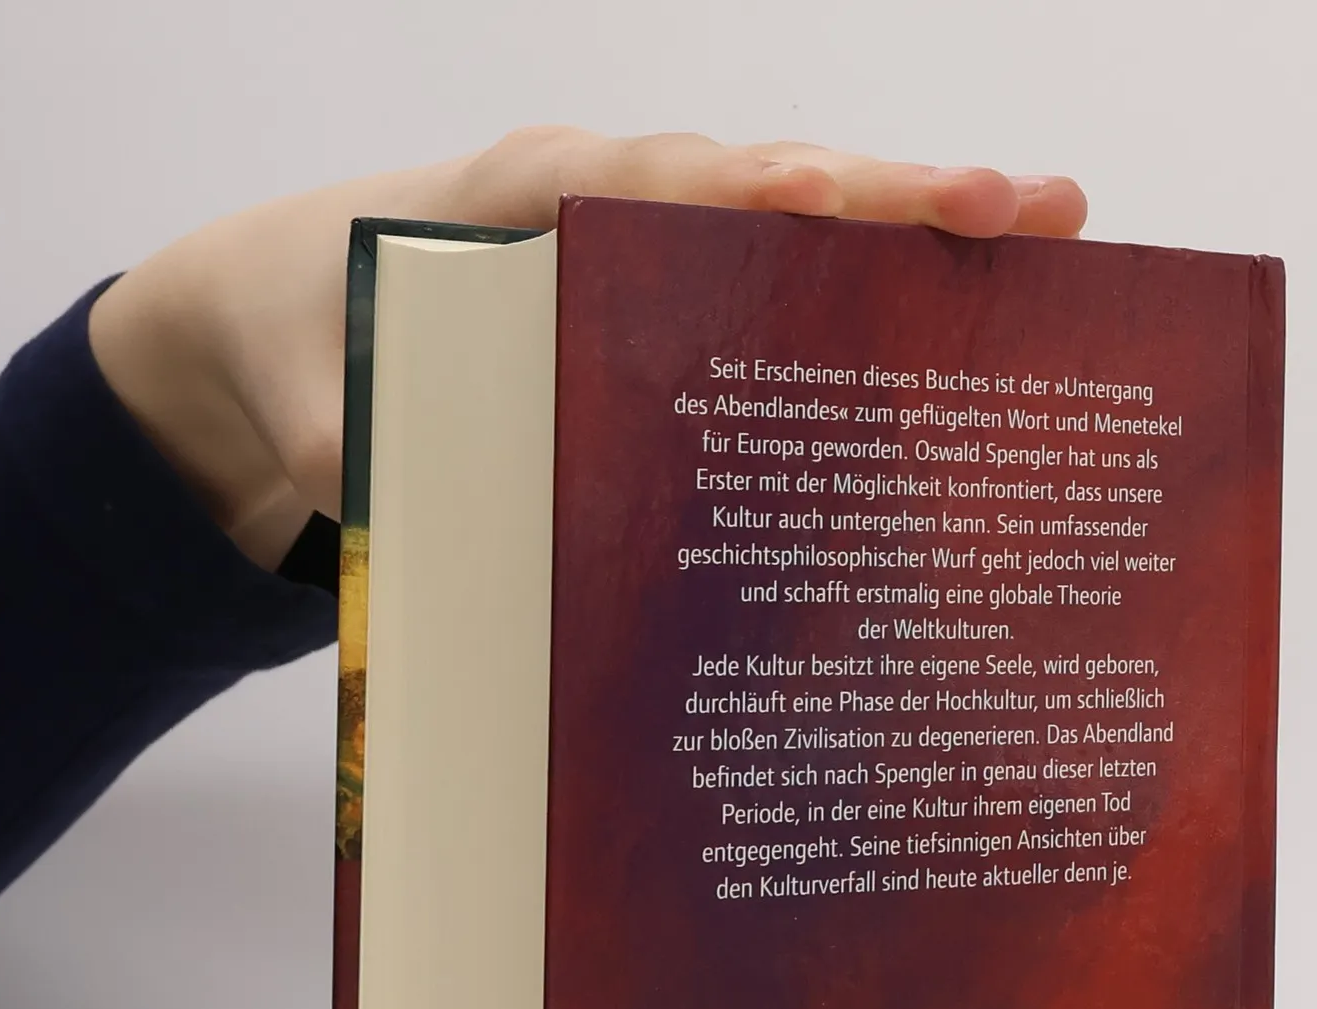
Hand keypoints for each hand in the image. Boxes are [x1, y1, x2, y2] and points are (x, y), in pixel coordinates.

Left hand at [88, 129, 1087, 567]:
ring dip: (914, 240)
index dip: (737, 194)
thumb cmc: (296, 334)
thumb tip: (416, 516)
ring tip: (1043, 244)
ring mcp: (645, 254)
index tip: (825, 198)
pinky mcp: (662, 309)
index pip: (645, 185)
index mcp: (515, 201)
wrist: (273, 325)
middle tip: (1028, 206)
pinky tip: (954, 331)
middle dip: (894, 197)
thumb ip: (352, 449)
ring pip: (794, 231)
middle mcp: (602, 208)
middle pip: (765, 188)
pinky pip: (776, 291)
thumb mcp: (302, 399)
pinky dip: (865, 301)